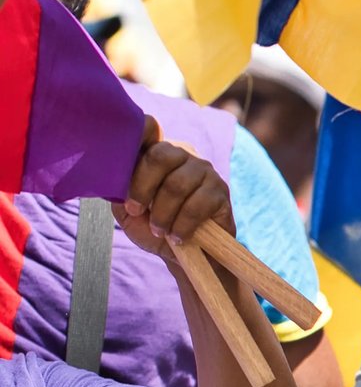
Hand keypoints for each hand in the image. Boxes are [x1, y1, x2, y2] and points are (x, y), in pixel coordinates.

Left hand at [117, 117, 235, 254]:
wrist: (190, 254)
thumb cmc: (157, 229)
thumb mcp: (129, 212)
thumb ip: (119, 192)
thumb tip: (112, 180)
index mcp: (159, 153)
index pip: (148, 132)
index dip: (135, 148)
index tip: (128, 189)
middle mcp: (184, 155)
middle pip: (161, 157)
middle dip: (143, 188)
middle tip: (136, 212)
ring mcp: (205, 171)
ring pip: (178, 184)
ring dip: (163, 213)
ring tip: (160, 231)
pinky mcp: (221, 192)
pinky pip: (197, 205)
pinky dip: (182, 225)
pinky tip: (177, 237)